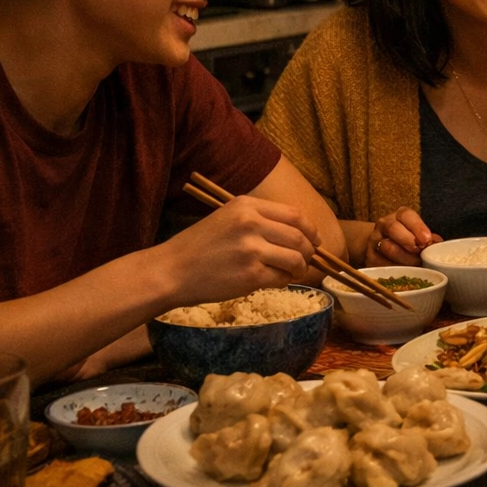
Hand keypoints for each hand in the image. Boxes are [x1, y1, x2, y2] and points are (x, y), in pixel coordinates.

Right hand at [163, 195, 319, 302]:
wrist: (171, 270)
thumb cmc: (198, 247)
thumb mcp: (227, 218)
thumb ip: (259, 219)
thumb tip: (298, 232)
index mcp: (246, 205)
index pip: (294, 214)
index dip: (311, 229)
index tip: (315, 240)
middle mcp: (251, 223)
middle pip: (299, 236)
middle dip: (309, 251)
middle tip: (307, 260)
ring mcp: (251, 249)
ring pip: (295, 258)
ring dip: (300, 268)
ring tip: (294, 272)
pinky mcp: (250, 275)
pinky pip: (282, 278)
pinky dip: (285, 281)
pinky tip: (277, 281)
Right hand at [364, 207, 439, 265]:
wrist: (379, 246)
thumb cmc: (406, 239)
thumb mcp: (417, 234)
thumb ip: (428, 238)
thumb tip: (438, 245)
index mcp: (398, 216)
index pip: (406, 215)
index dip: (417, 226)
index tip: (426, 239)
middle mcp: (384, 224)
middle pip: (393, 228)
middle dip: (408, 241)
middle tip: (420, 252)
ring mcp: (375, 240)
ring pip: (386, 247)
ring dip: (404, 258)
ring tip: (416, 264)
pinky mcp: (369, 257)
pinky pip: (381, 263)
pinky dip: (395, 269)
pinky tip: (405, 272)